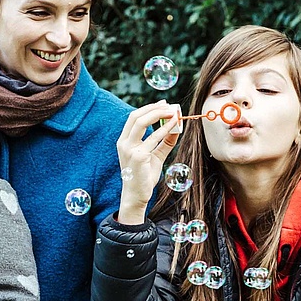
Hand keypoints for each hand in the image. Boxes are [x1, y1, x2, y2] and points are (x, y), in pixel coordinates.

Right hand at [114, 102, 183, 225]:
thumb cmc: (144, 176)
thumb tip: (176, 128)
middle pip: (136, 116)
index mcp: (124, 141)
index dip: (148, 108)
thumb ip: (165, 142)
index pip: (133, 118)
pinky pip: (153, 138)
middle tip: (170, 106)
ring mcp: (129, 149)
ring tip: (173, 112)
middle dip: (154, 108)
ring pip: (141, 122)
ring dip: (159, 114)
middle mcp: (124, 143)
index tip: (163, 104)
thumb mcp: (155, 156)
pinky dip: (164, 129)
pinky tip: (174, 125)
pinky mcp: (138, 157)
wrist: (136, 195)